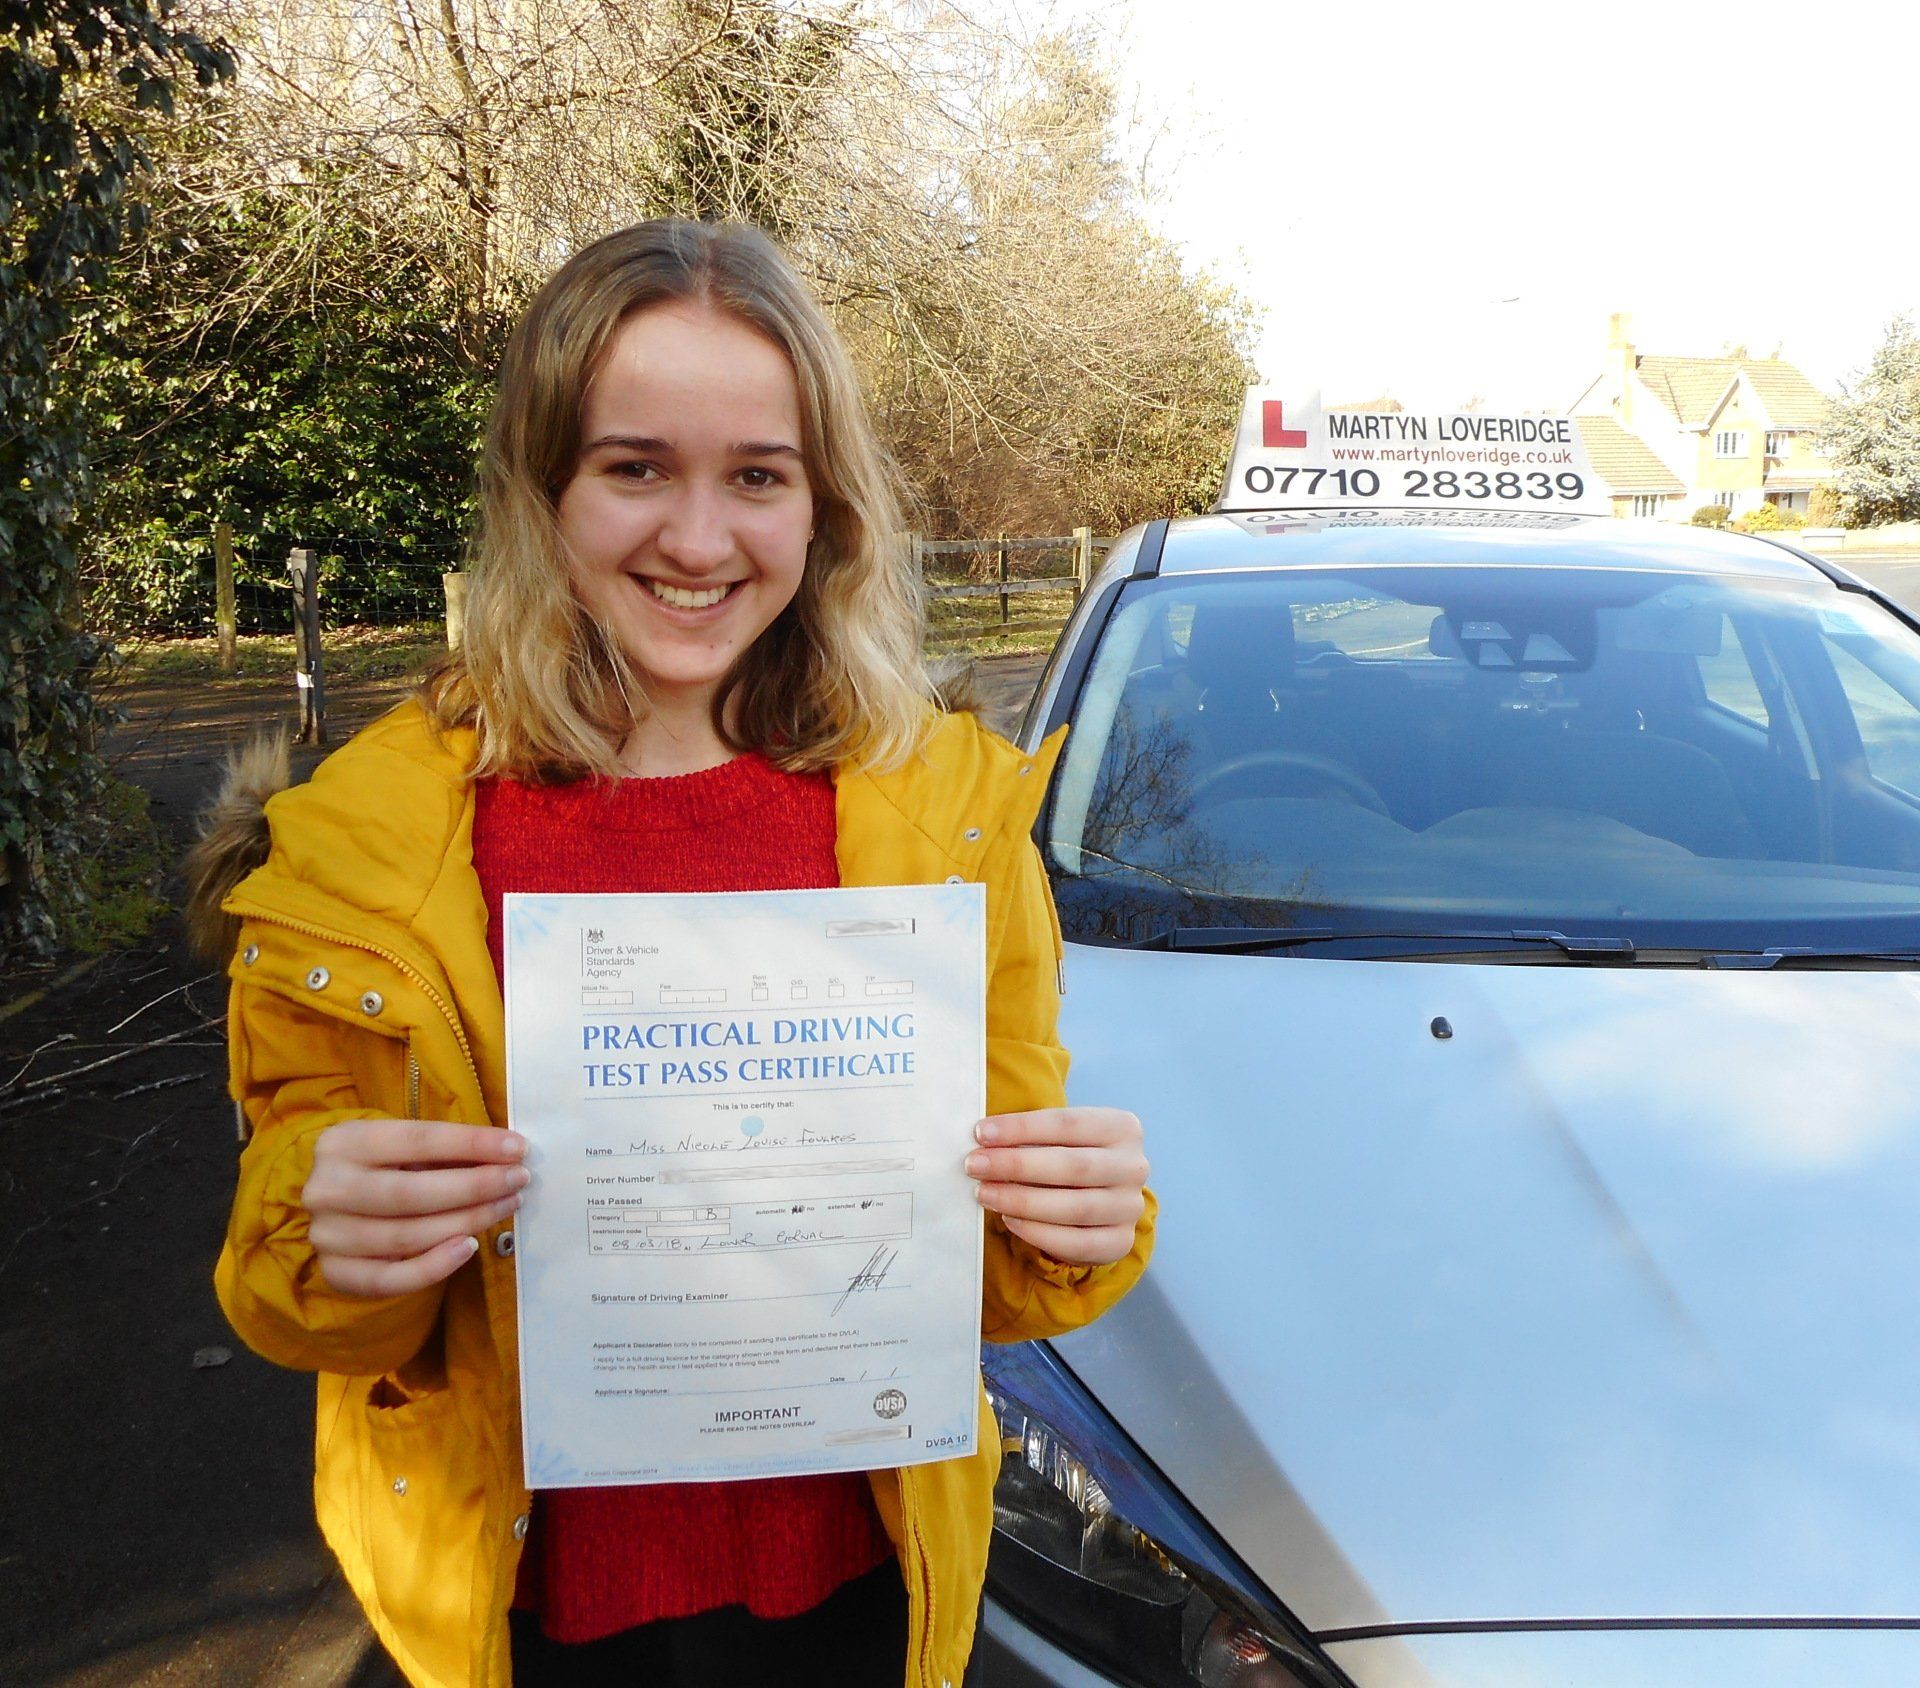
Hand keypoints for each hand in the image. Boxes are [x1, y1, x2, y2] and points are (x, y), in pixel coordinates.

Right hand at [303, 1119, 529, 1297]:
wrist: (333, 1205)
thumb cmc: (381, 1166)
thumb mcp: (400, 1146)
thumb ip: (443, 1150)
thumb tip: (507, 1154)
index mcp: (343, 1143)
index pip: (417, 1140)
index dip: (472, 1143)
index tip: (517, 1148)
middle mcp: (328, 1189)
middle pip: (411, 1193)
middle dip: (475, 1186)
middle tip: (518, 1180)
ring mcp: (328, 1235)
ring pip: (407, 1236)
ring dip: (467, 1222)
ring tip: (506, 1206)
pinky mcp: (337, 1273)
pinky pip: (391, 1279)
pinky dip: (435, 1266)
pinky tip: (469, 1247)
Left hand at [964, 1106, 1147, 1265]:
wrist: (1100, 1197)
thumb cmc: (1068, 1157)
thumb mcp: (1059, 1137)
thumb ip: (1030, 1136)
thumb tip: (982, 1140)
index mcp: (1122, 1128)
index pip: (1068, 1123)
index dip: (1022, 1128)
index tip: (980, 1133)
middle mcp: (1134, 1166)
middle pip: (1072, 1166)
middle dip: (1017, 1165)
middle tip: (975, 1165)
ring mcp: (1130, 1207)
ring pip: (1075, 1207)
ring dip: (1022, 1201)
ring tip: (985, 1194)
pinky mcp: (1120, 1241)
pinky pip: (1077, 1242)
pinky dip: (1039, 1233)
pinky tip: (1009, 1220)